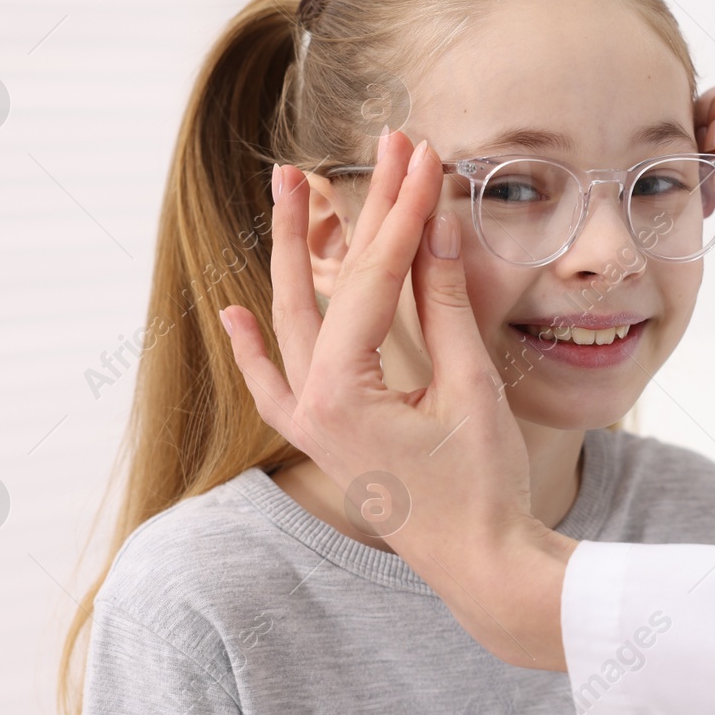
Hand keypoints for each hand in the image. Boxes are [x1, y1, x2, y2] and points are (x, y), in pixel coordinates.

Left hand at [219, 130, 572, 667]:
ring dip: (295, 253)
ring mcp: (311, 423)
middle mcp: (311, 404)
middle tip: (377, 147)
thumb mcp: (470, 387)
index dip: (404, 211)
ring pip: (292, 319)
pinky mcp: (324, 438)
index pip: (375, 278)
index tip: (425, 156)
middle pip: (328, 285)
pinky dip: (252, 350)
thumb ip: (445, 302)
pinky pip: (273, 387)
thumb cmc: (483, 488)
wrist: (482, 567)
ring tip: (288, 186)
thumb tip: (434, 222)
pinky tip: (231, 312)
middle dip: (355, 211)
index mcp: (341, 393)